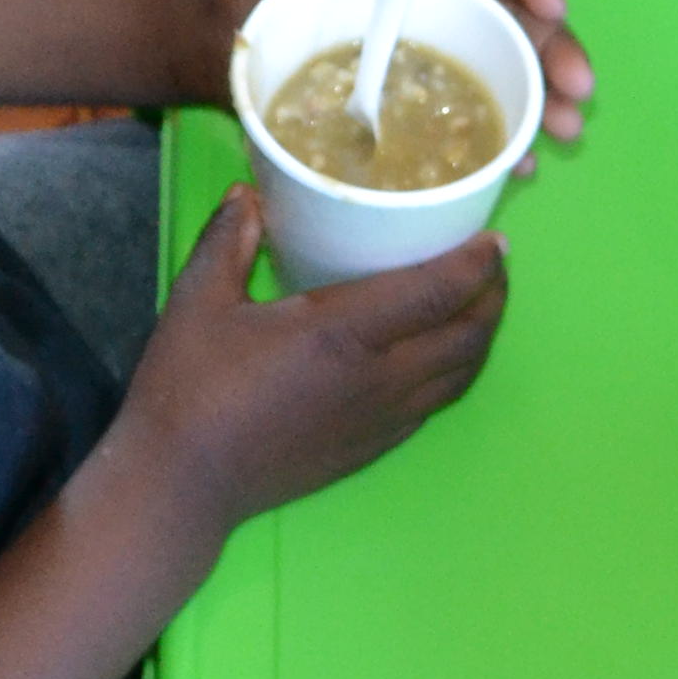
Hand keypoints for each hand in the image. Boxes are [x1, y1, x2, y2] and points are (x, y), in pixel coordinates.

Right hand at [121, 191, 505, 525]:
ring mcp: (380, 419)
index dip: (476, 265)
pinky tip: (440, 357)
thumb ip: (228, 241)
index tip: (494, 241)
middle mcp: (377, 378)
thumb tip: (249, 195)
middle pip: (467, 335)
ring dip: (480, 337)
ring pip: (460, 376)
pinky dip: (454, 374)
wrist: (183, 483)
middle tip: (492, 267)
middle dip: (492, 297)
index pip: (437, 293)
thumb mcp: (198, 302)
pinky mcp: (373, 448)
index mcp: (342, 333)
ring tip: (479, 307)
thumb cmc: (188, 388)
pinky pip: (434, 404)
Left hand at [205, 0, 594, 154]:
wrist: (216, 44)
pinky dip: (498, 142)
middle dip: (555, 56)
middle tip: (579, 92)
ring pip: (503, 77)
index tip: (555, 3)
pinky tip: (518, 166)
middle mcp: (438, 11)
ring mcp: (429, 63)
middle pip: (515, 27)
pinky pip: (466, 121)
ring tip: (565, 134)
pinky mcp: (411, 109)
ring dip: (543, 104)